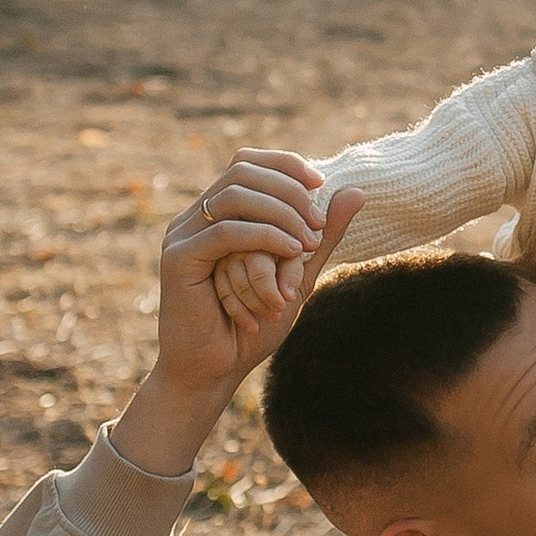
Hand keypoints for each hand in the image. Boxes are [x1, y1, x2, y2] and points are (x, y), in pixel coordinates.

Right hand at [110, 155, 362, 479]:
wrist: (213, 372)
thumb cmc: (253, 327)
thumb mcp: (298, 274)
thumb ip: (323, 235)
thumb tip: (358, 190)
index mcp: (218, 214)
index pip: (247, 162)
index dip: (285, 165)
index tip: (321, 185)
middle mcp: (195, 218)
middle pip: (242, 171)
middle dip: (289, 192)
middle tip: (319, 224)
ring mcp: (183, 235)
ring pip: (235, 196)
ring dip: (280, 214)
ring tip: (309, 242)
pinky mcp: (178, 259)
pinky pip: (224, 232)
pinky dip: (263, 237)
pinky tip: (290, 252)